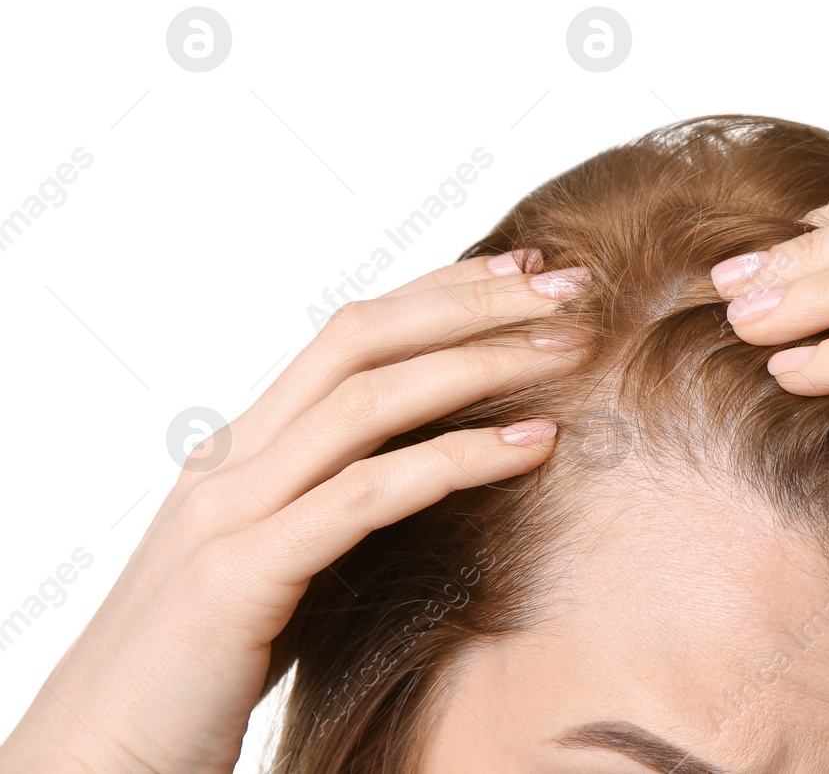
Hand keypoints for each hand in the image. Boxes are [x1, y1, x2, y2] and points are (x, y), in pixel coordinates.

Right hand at [0, 252, 586, 773]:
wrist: (90, 761)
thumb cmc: (197, 672)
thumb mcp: (273, 565)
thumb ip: (328, 507)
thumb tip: (427, 472)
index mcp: (242, 450)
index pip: (350, 332)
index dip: (442, 290)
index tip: (528, 269)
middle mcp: (233, 461)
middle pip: (364, 338)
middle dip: (474, 302)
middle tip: (572, 285)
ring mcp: (230, 513)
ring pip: (369, 400)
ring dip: (481, 363)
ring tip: (571, 348)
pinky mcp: (240, 578)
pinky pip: (367, 495)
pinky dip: (458, 459)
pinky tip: (534, 445)